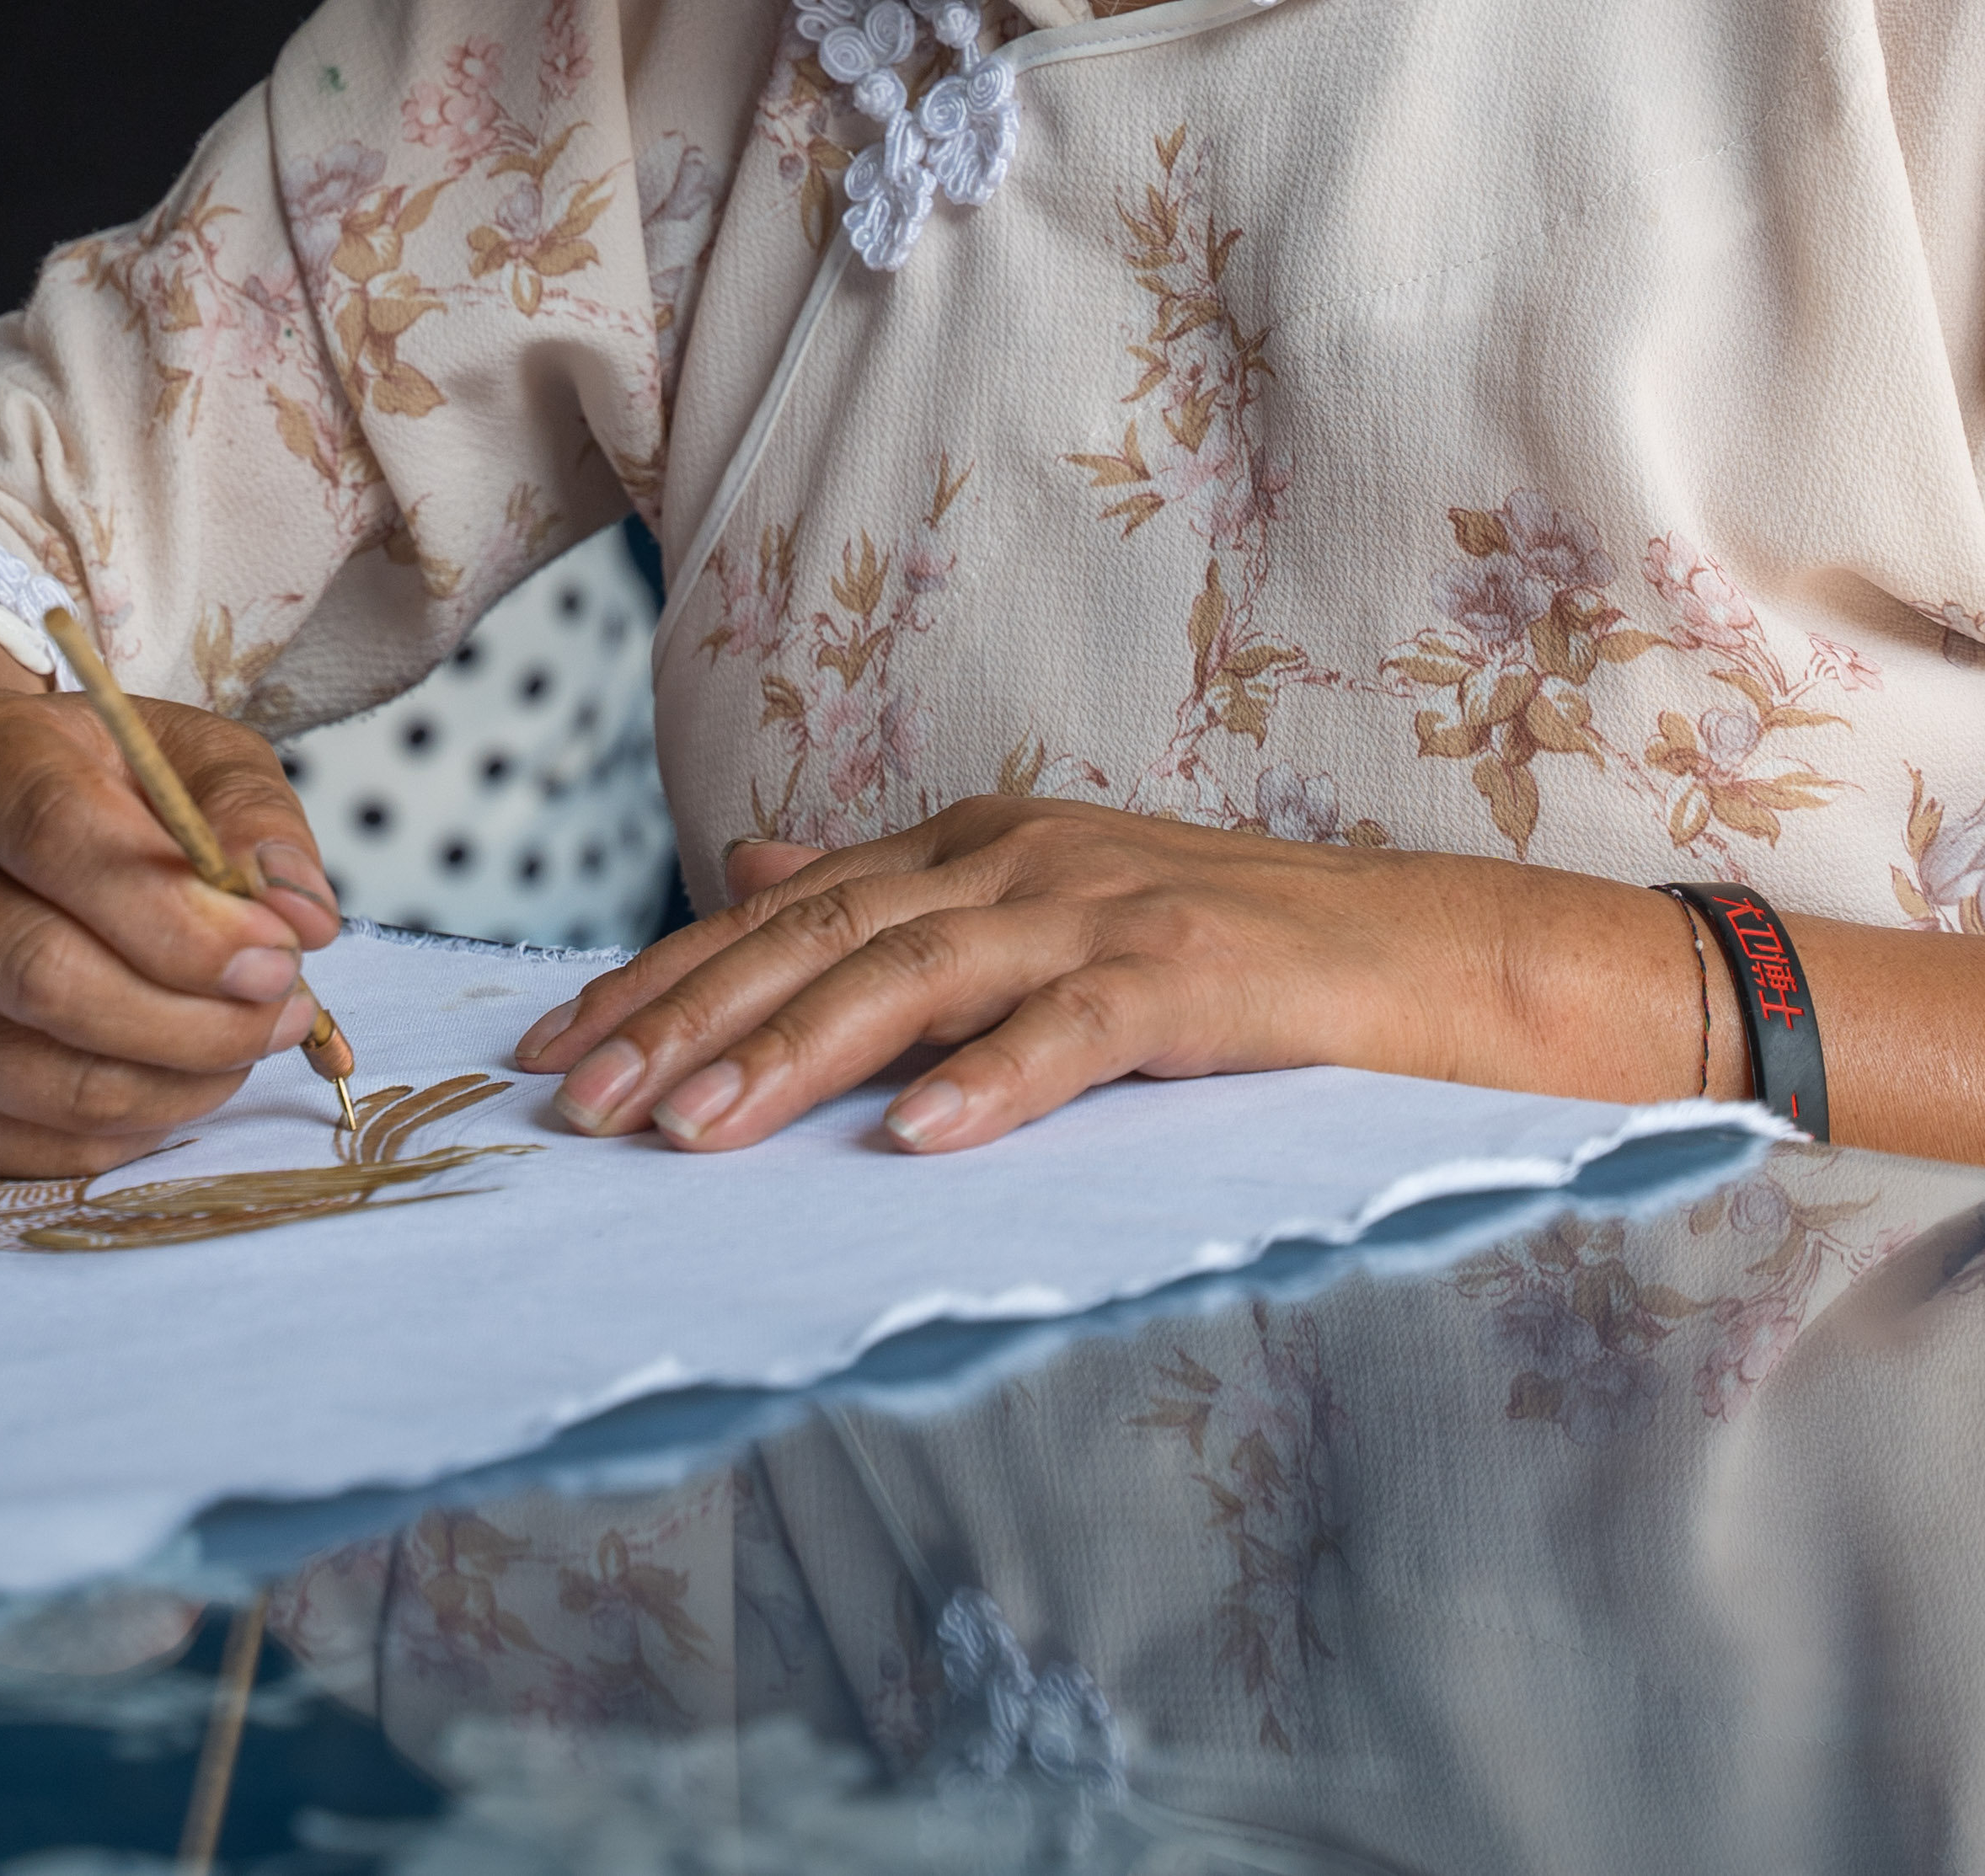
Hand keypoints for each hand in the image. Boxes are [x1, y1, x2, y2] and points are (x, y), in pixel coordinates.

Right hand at [0, 684, 347, 1176]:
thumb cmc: (82, 792)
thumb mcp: (177, 755)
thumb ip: (249, 815)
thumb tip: (302, 916)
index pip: (59, 838)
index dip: (183, 916)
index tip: (281, 952)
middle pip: (46, 976)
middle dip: (196, 1015)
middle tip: (282, 1007)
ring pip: (49, 1080)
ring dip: (182, 1081)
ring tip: (245, 1040)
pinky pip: (37, 1148)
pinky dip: (136, 1128)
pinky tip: (176, 1077)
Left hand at [507, 797, 1690, 1156]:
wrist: (1429, 956)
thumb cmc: (1231, 957)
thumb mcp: (1041, 904)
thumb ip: (898, 893)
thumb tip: (754, 865)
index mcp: (976, 845)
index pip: (784, 912)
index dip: (665, 976)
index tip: (555, 1050)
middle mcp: (1021, 859)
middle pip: (820, 937)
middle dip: (686, 1021)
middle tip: (581, 1103)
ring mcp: (1106, 910)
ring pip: (918, 977)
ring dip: (796, 1055)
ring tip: (695, 1132)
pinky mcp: (1194, 976)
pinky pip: (1074, 1030)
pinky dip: (993, 1081)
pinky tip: (917, 1139)